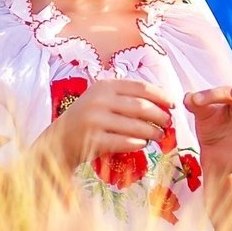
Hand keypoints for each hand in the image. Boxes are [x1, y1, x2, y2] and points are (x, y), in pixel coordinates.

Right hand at [37, 79, 172, 168]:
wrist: (58, 141)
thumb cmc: (88, 119)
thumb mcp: (103, 99)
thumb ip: (127, 98)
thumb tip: (163, 103)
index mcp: (105, 85)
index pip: (141, 87)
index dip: (161, 96)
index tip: (173, 104)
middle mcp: (99, 100)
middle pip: (142, 107)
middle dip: (160, 117)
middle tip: (169, 124)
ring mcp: (95, 120)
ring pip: (136, 127)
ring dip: (153, 132)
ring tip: (159, 136)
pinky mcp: (93, 140)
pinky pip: (124, 142)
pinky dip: (138, 144)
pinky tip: (142, 145)